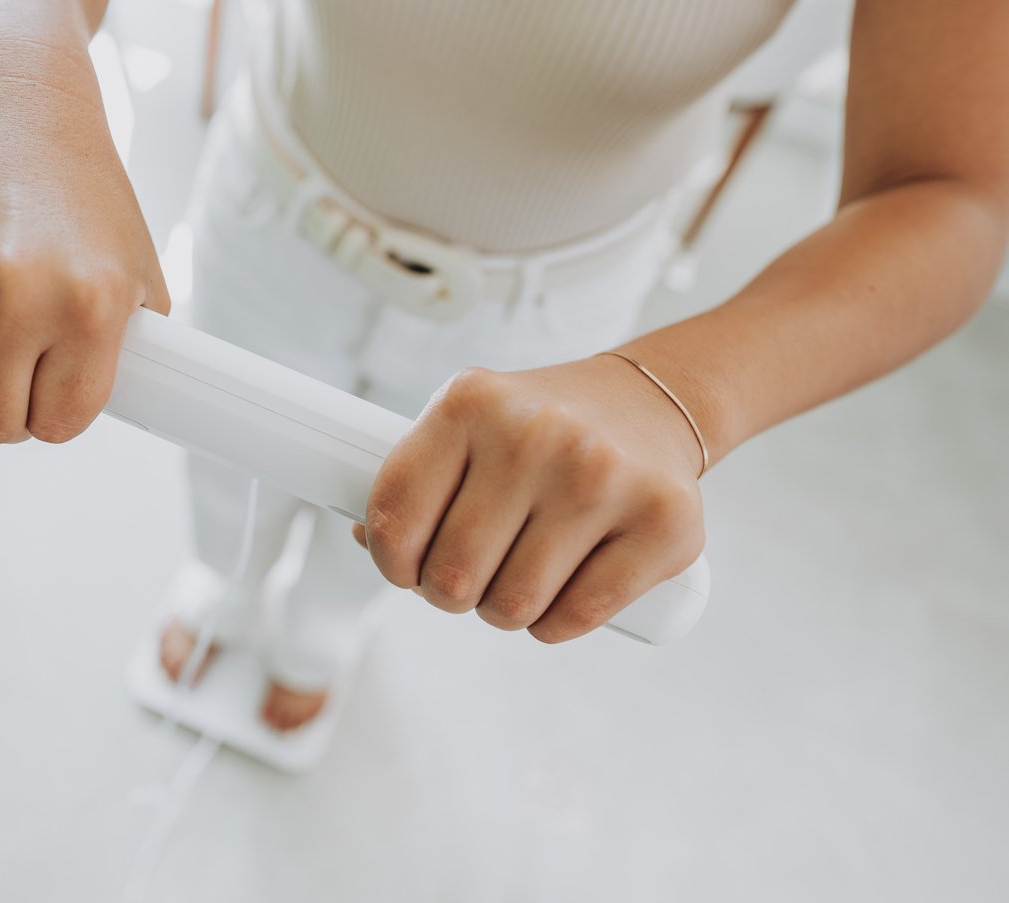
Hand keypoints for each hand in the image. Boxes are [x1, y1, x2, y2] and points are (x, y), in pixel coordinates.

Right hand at [0, 35, 168, 443]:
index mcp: (88, 304)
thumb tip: (138, 411)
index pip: (58, 424)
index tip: (49, 391)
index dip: (53, 413)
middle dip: (3, 404)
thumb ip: (135, 350)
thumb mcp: (137, 270)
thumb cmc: (80, 197)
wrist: (12, 105)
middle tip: (11, 363)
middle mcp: (12, 292)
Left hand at [355, 357, 704, 642]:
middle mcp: (536, 433)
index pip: (393, 515)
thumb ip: (416, 477)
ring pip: (514, 606)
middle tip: (471, 576)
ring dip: (505, 611)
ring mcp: (604, 476)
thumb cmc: (537, 430)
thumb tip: (362, 537)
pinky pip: (575, 617)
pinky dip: (554, 624)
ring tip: (519, 577)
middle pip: (454, 576)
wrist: (648, 402)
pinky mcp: (664, 521)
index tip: (407, 567)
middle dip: (452, 593)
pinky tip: (561, 591)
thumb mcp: (468, 424)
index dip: (390, 562)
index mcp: (471, 403)